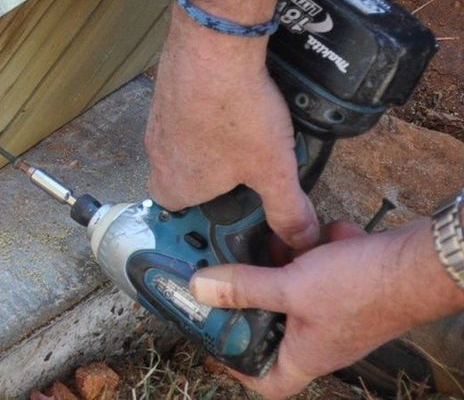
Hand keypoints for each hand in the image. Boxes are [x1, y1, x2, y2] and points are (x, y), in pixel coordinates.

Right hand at [146, 20, 319, 251]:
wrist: (215, 44)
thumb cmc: (236, 111)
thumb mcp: (274, 169)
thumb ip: (288, 212)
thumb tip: (301, 239)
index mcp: (177, 183)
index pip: (180, 215)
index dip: (207, 215)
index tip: (236, 210)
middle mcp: (158, 154)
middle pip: (184, 180)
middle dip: (215, 180)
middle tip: (249, 170)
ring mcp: (158, 120)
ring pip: (185, 146)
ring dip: (212, 146)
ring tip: (249, 135)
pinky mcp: (166, 91)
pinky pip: (186, 115)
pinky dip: (208, 115)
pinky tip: (236, 106)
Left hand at [191, 221, 447, 397]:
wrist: (419, 264)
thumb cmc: (363, 288)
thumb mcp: (292, 287)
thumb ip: (244, 288)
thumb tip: (198, 289)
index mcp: (308, 354)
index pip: (269, 383)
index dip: (239, 370)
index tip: (214, 342)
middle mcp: (321, 338)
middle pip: (273, 329)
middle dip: (250, 301)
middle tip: (224, 277)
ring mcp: (335, 311)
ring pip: (292, 292)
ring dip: (279, 267)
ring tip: (262, 243)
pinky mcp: (347, 285)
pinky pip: (318, 269)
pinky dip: (312, 250)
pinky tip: (313, 234)